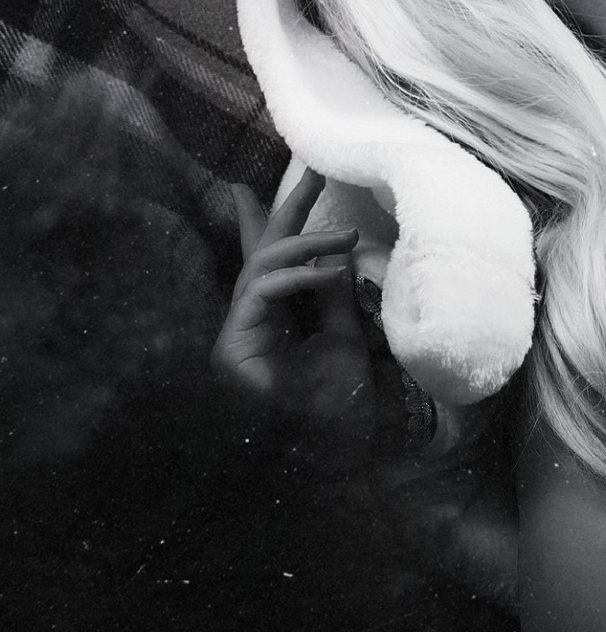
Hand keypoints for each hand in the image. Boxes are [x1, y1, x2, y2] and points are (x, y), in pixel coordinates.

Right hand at [212, 170, 375, 463]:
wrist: (336, 461)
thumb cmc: (341, 411)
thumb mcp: (346, 340)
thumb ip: (333, 298)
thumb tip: (335, 252)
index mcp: (281, 319)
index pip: (280, 258)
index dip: (291, 217)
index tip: (312, 177)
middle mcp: (254, 322)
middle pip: (262, 251)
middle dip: (286, 208)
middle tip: (312, 170)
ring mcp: (239, 334)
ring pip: (262, 265)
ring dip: (305, 243)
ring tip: (345, 236)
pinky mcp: (233, 346)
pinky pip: (261, 292)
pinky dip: (297, 277)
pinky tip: (330, 272)